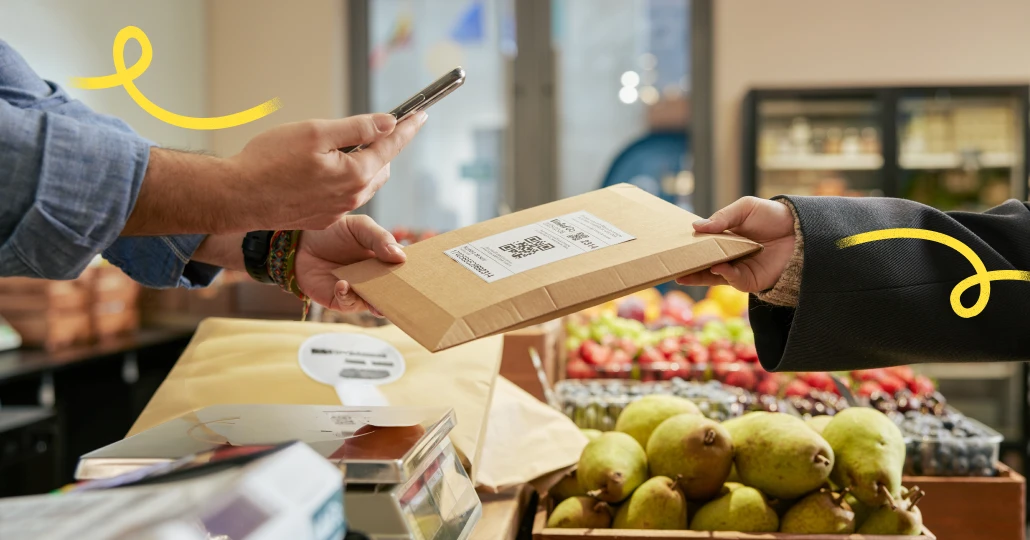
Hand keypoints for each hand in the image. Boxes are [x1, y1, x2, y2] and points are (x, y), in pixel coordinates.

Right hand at [228, 111, 427, 230]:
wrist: (237, 197)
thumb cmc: (269, 161)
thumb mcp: (316, 133)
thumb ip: (357, 128)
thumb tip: (388, 123)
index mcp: (355, 174)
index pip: (391, 146)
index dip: (407, 128)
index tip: (421, 116)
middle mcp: (352, 197)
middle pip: (380, 167)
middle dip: (383, 146)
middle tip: (376, 127)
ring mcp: (337, 211)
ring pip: (363, 183)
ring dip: (363, 165)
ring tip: (344, 147)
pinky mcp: (321, 218)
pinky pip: (344, 196)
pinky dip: (343, 180)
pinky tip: (322, 170)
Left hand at [294, 215, 405, 313]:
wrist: (301, 240)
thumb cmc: (333, 231)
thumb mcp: (360, 227)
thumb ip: (380, 239)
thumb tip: (401, 257)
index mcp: (383, 262)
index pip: (403, 273)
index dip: (411, 277)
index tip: (419, 277)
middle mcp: (373, 280)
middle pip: (393, 294)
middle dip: (399, 297)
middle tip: (402, 294)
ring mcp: (358, 292)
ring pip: (374, 304)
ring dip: (375, 301)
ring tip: (373, 292)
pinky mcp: (339, 300)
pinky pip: (349, 304)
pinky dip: (348, 296)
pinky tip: (343, 283)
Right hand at [676, 196, 795, 291]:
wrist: (802, 231)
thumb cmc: (773, 216)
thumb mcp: (745, 208)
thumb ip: (722, 218)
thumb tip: (695, 227)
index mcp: (725, 239)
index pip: (701, 246)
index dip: (687, 248)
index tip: (672, 248)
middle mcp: (728, 256)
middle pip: (702, 264)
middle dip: (686, 267)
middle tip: (670, 268)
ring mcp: (738, 270)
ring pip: (712, 276)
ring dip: (698, 275)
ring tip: (684, 273)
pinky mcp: (750, 281)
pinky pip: (732, 280)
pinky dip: (724, 274)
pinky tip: (718, 267)